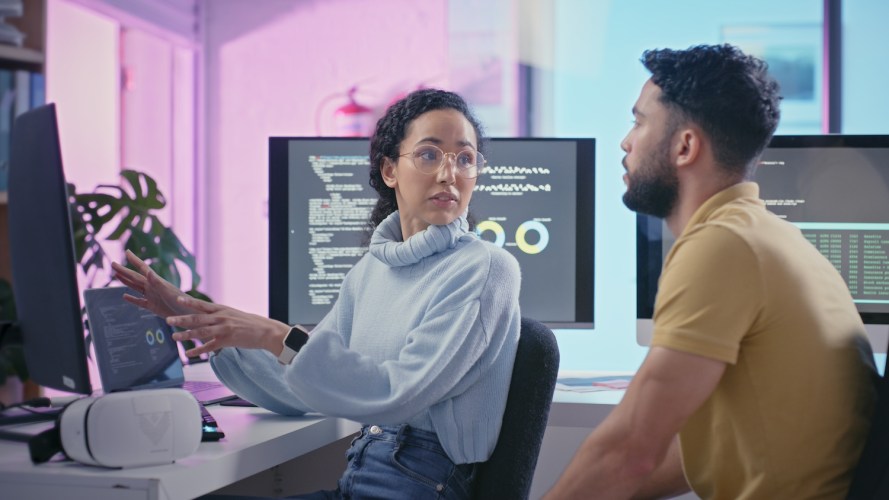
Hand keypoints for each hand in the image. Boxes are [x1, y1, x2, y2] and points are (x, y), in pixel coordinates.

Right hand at [111, 250, 190, 317]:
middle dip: (124, 270)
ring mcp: (152, 297)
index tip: (126, 251)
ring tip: (117, 275)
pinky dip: (131, 299)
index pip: (142, 268)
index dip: (134, 259)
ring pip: (135, 287)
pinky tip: (124, 296)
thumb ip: (157, 282)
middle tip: (112, 263)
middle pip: (134, 277)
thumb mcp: (168, 291)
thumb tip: (148, 271)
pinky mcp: (152, 307)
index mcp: (155, 281)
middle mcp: (152, 287)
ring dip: (126, 281)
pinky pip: (139, 302)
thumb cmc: (181, 302)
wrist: (189, 314)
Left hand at [167, 295, 290, 357]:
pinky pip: (209, 346)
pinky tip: (189, 353)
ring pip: (201, 332)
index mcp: (222, 309)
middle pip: (197, 318)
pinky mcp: (227, 340)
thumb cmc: (250, 323)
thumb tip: (207, 315)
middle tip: (168, 320)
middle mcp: (221, 317)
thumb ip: (219, 314)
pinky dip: (198, 350)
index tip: (177, 299)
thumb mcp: (233, 314)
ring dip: (186, 335)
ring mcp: (224, 329)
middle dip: (181, 319)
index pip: (202, 304)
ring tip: (174, 337)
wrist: (265, 331)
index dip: (189, 302)